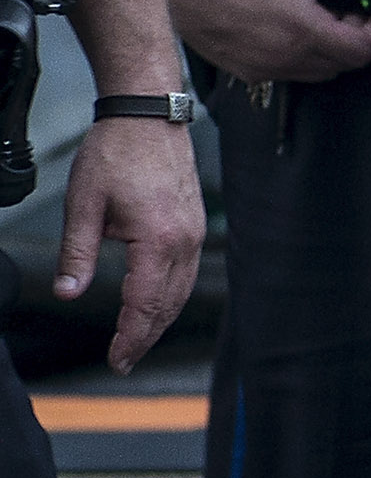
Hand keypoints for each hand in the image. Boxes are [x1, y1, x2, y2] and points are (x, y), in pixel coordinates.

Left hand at [54, 105, 201, 371]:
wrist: (148, 115)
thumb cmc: (115, 154)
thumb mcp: (84, 205)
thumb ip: (78, 254)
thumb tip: (67, 292)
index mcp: (158, 241)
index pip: (144, 304)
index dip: (129, 337)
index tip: (116, 360)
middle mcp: (185, 242)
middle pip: (168, 305)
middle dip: (146, 336)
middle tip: (124, 362)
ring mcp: (195, 233)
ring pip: (182, 291)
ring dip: (160, 319)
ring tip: (137, 338)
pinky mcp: (195, 224)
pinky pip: (187, 272)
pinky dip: (171, 295)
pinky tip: (155, 302)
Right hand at [168, 0, 370, 85]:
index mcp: (302, 30)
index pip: (364, 49)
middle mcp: (287, 57)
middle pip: (348, 63)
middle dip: (358, 37)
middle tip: (352, 12)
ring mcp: (268, 69)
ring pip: (322, 71)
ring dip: (332, 49)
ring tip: (323, 19)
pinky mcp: (251, 72)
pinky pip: (293, 74)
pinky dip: (305, 57)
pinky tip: (294, 30)